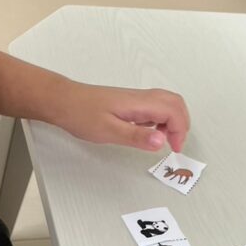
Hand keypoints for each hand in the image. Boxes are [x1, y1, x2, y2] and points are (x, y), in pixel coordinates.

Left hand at [52, 81, 189, 152]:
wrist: (63, 100)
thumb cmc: (82, 114)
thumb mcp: (108, 131)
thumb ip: (136, 137)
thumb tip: (162, 142)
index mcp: (139, 103)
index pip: (173, 111)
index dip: (179, 131)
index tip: (173, 149)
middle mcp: (141, 97)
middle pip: (175, 102)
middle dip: (182, 124)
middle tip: (175, 144)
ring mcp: (135, 98)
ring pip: (166, 103)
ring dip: (173, 120)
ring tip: (164, 140)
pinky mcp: (129, 102)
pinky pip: (155, 106)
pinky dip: (161, 119)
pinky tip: (149, 132)